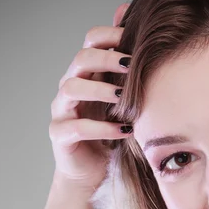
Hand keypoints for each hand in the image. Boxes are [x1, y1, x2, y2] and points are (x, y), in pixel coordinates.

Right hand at [48, 3, 131, 190]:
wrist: (89, 172)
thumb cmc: (109, 135)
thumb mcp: (123, 103)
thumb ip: (129, 78)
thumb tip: (149, 45)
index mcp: (86, 75)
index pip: (90, 41)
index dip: (110, 35)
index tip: (134, 39)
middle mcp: (69, 88)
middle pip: (80, 59)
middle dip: (107, 58)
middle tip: (131, 65)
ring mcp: (62, 111)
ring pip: (71, 88)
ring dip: (99, 90)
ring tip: (123, 97)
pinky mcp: (60, 135)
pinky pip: (77, 127)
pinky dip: (102, 128)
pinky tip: (123, 131)